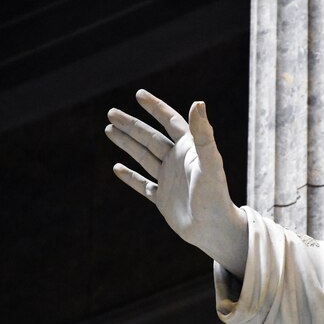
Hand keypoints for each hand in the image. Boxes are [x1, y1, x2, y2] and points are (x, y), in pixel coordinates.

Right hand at [105, 90, 246, 277]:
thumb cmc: (215, 195)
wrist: (214, 229)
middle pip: (150, 138)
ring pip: (143, 157)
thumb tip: (198, 102)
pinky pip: (143, 185)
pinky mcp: (163, 199)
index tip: (138, 94)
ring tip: (109, 130)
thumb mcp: (209, 162)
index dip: (155, 108)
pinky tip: (117, 169)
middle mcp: (178, 162)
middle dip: (131, 125)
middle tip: (111, 113)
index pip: (170, 121)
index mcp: (189, 149)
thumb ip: (203, 134)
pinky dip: (130, 177)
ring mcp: (169, 180)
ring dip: (127, 144)